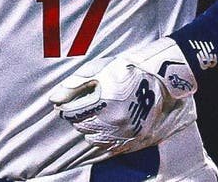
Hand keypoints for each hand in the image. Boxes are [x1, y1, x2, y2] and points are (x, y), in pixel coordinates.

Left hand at [48, 37, 197, 159]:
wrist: (162, 78)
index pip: (72, 113)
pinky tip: (107, 125)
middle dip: (78, 117)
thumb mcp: (100, 69)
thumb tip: (54, 98)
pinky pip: (110, 147)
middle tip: (84, 105)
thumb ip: (75, 84)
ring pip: (94, 139)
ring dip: (91, 128)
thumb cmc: (128, 69)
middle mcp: (114, 121)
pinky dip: (104, 138)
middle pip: (82, 127)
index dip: (66, 107)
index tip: (66, 103)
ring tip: (98, 113)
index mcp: (103, 102)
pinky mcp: (135, 140)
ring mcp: (126, 133)